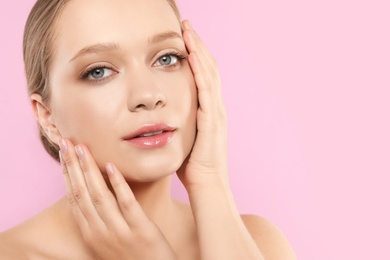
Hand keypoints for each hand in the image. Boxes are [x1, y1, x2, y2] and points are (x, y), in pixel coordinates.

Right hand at [59, 139, 176, 259]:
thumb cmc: (132, 257)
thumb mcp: (109, 241)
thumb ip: (101, 220)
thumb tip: (96, 193)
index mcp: (91, 235)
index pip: (74, 199)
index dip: (67, 175)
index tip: (64, 155)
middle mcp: (100, 233)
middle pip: (81, 194)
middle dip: (73, 166)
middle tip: (66, 142)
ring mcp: (119, 232)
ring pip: (99, 196)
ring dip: (89, 170)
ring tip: (83, 148)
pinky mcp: (141, 231)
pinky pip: (126, 203)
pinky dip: (118, 184)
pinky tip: (112, 165)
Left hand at [177, 20, 228, 188]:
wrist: (206, 185)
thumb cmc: (193, 166)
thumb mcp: (184, 138)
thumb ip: (179, 123)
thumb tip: (164, 116)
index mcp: (209, 110)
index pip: (204, 75)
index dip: (195, 55)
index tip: (183, 38)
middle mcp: (216, 107)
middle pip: (209, 68)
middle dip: (198, 45)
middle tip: (187, 26)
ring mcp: (216, 113)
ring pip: (209, 74)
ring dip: (199, 51)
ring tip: (189, 32)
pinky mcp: (212, 121)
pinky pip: (206, 91)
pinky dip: (200, 72)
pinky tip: (192, 57)